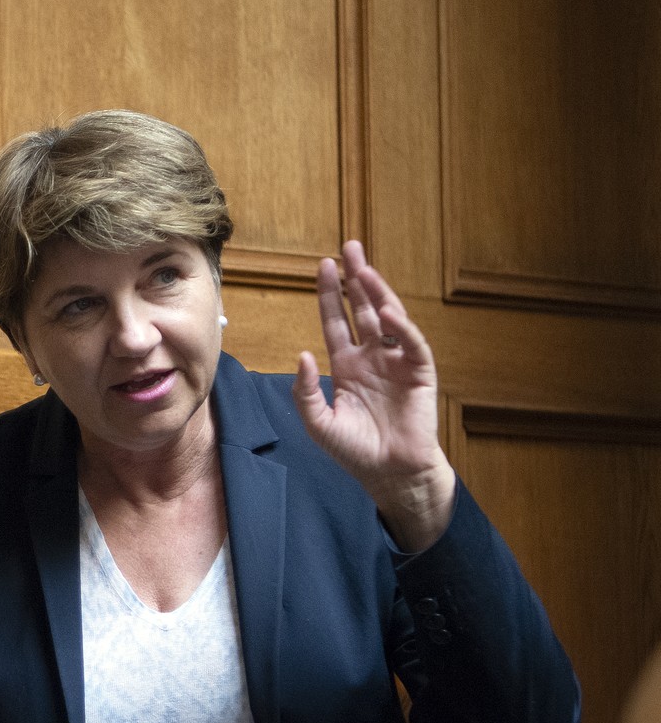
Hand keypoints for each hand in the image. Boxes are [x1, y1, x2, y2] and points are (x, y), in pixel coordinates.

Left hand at [292, 241, 456, 550]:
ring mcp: (397, 363)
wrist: (390, 474)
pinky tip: (388, 312)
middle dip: (356, 279)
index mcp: (347, 365)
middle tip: (350, 248)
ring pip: (389, 319)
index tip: (324, 267)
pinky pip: (411, 344)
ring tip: (365, 269)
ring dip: (378, 293)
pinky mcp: (419, 374)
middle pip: (364, 310)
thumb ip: (305, 391)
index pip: (337, 321)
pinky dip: (402, 327)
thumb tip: (302, 355)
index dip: (331, 295)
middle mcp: (372, 357)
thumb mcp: (319, 423)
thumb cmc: (355, 450)